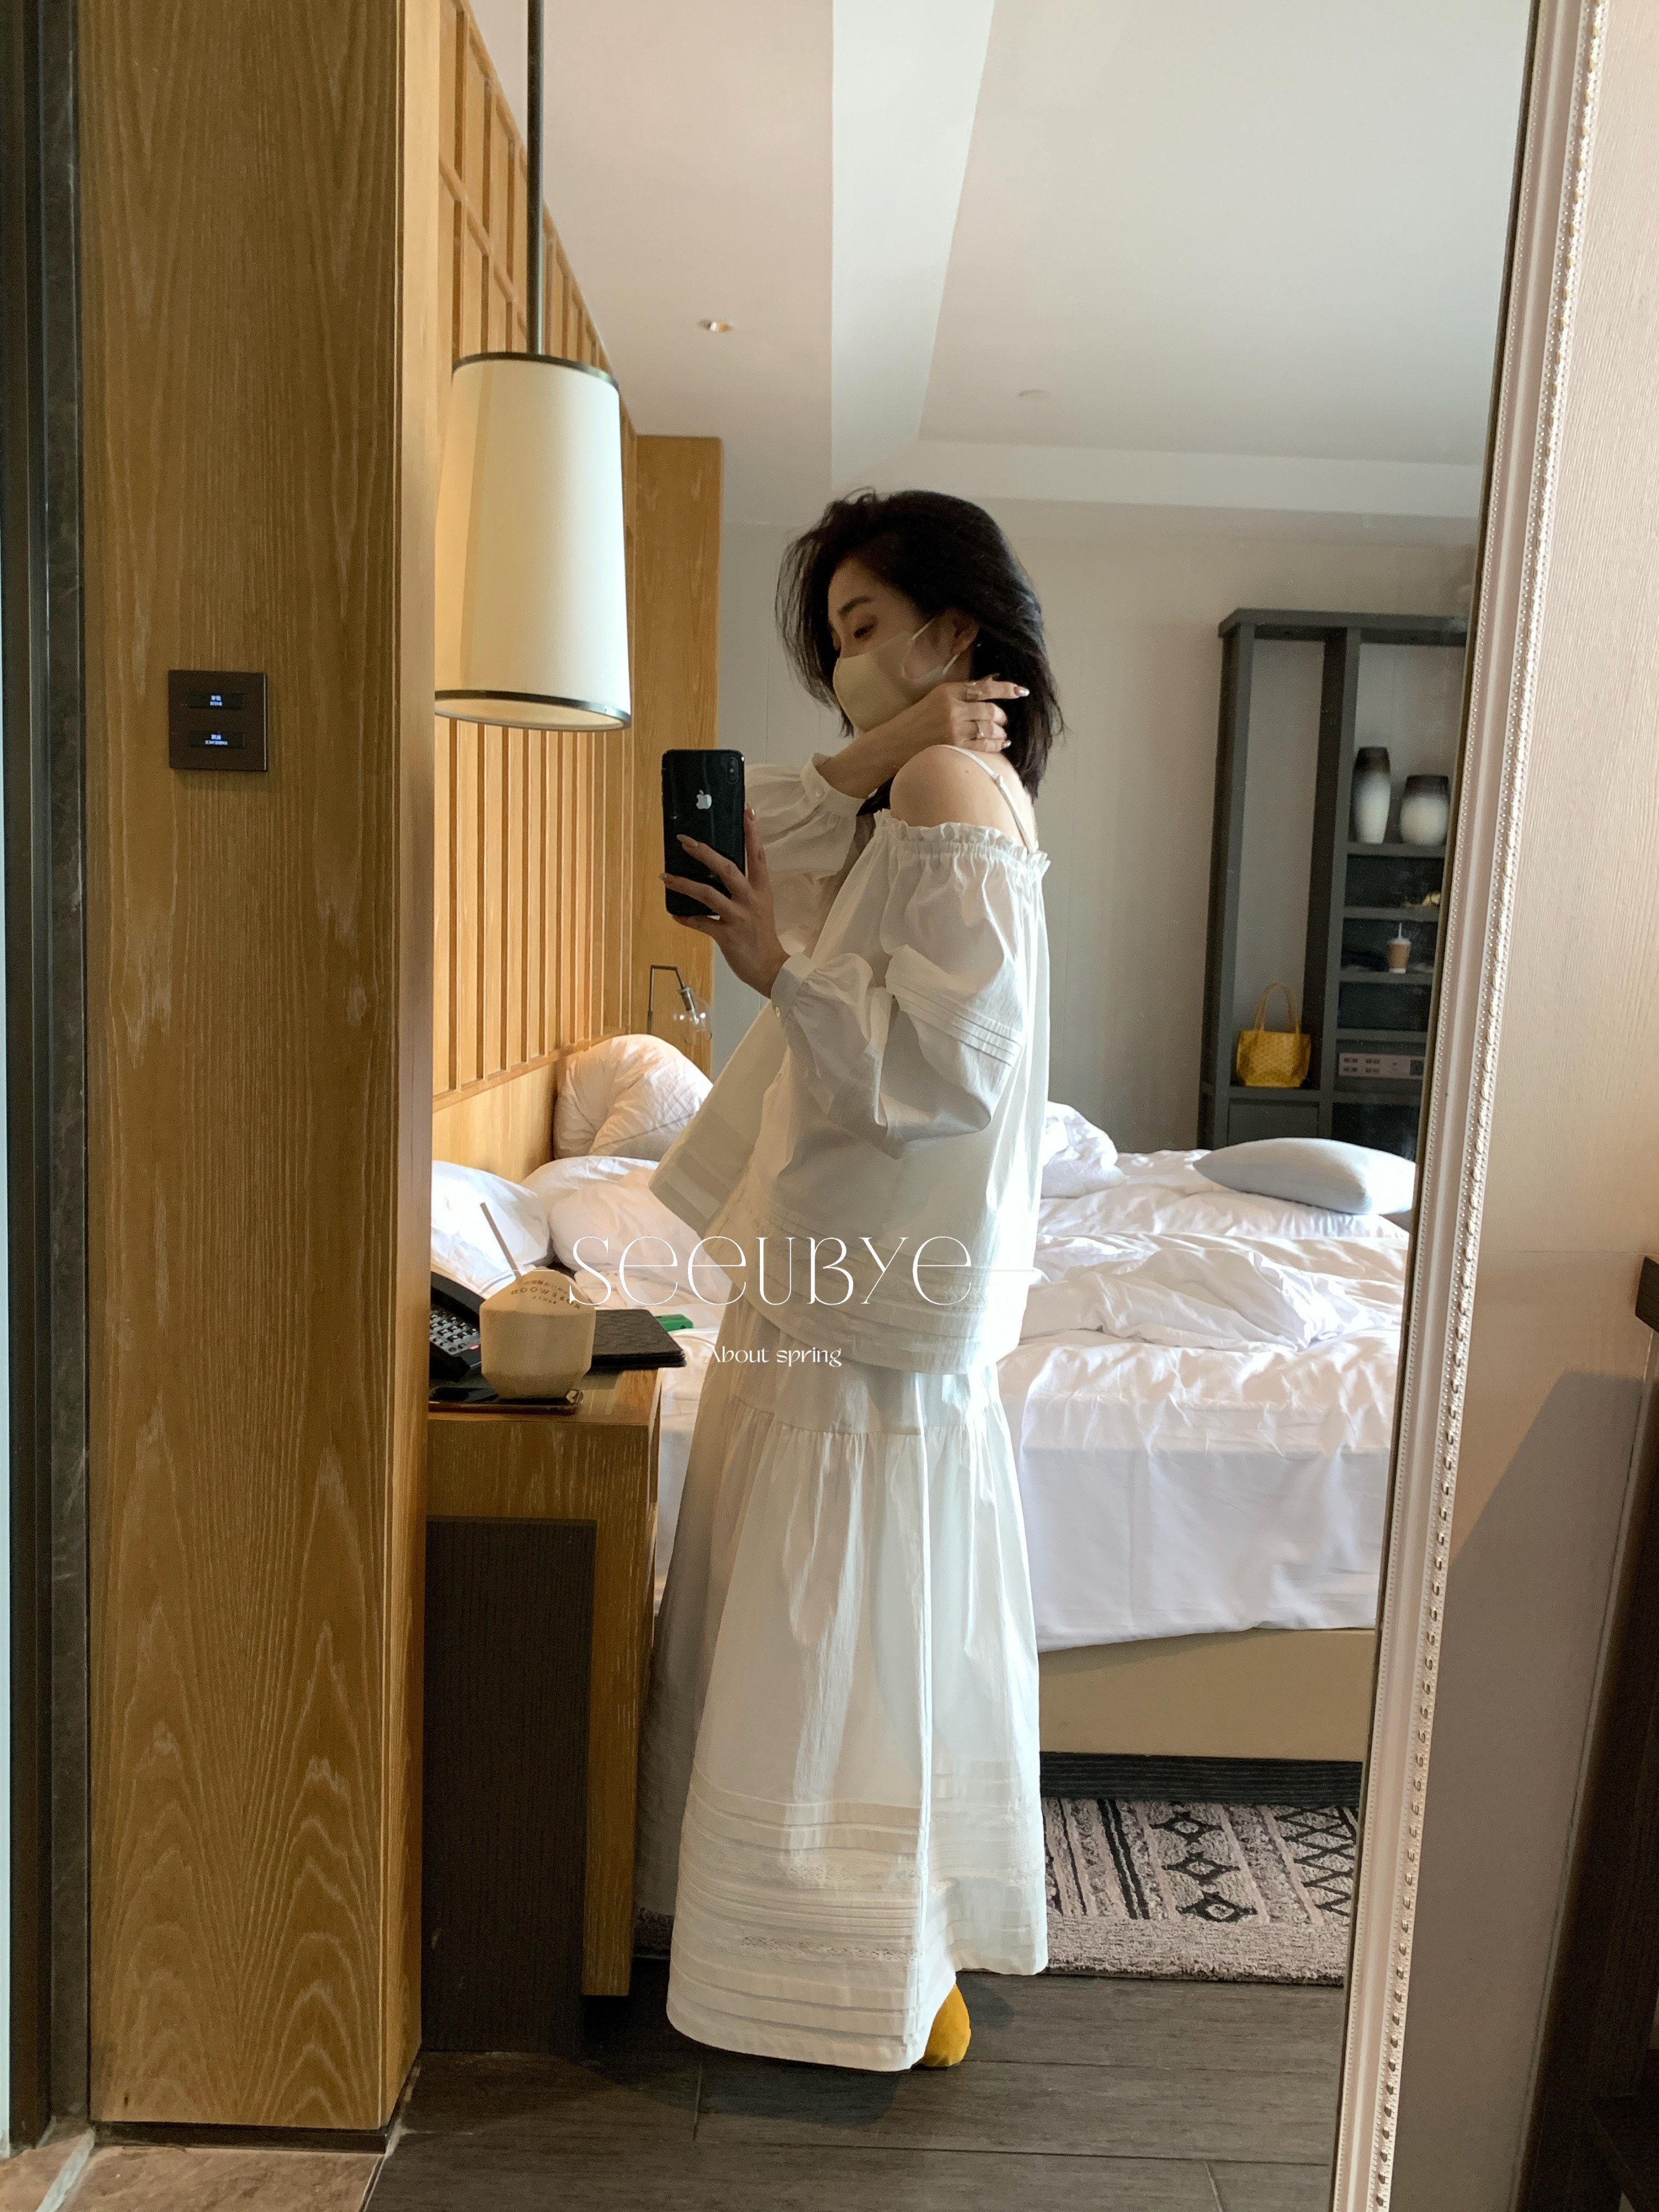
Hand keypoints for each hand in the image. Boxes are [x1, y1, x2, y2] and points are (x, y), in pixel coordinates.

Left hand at [661, 807, 788, 996]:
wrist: (771, 969)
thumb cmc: (763, 937)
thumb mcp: (761, 907)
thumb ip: (746, 889)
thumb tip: (721, 873)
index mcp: (761, 890)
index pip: (757, 856)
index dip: (752, 833)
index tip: (747, 811)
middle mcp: (750, 900)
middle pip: (727, 868)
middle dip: (705, 853)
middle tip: (686, 841)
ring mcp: (738, 917)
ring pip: (708, 894)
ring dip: (684, 884)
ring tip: (665, 876)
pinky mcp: (727, 935)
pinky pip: (701, 923)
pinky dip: (685, 917)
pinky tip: (674, 913)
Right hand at [875, 674, 1028, 760]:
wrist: (894, 742)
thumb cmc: (914, 720)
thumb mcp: (936, 698)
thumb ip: (962, 693)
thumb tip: (989, 683)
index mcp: (947, 690)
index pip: (984, 687)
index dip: (1006, 688)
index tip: (1022, 691)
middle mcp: (952, 708)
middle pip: (989, 709)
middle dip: (1002, 715)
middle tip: (1004, 719)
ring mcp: (953, 728)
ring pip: (989, 727)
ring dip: (1000, 730)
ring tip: (1003, 732)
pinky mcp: (953, 745)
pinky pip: (983, 744)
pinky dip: (996, 743)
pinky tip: (1002, 743)